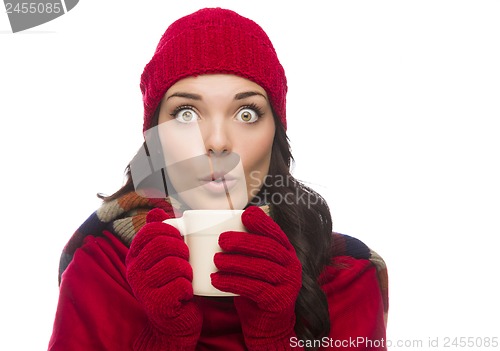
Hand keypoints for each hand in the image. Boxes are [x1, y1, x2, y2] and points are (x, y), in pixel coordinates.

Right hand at [126, 208, 201, 349]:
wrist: (174, 321)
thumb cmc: (172, 283)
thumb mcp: (164, 256)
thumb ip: (159, 233)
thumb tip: (155, 209)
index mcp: (134, 255)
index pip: (151, 230)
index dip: (171, 231)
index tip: (179, 240)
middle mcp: (133, 271)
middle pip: (163, 245)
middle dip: (182, 250)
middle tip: (185, 260)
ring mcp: (143, 289)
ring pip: (175, 265)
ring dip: (187, 271)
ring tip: (184, 278)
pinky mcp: (157, 304)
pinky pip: (181, 285)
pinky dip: (189, 288)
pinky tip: (184, 294)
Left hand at [211, 206, 301, 349]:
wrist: (266, 325)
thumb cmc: (256, 289)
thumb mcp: (255, 266)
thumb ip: (248, 250)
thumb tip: (221, 228)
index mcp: (286, 252)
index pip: (276, 233)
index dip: (262, 222)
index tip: (245, 215)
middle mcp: (292, 265)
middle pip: (269, 248)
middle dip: (244, 241)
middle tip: (222, 240)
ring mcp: (288, 284)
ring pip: (262, 268)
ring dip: (236, 262)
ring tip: (216, 260)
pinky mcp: (279, 301)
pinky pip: (255, 288)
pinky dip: (233, 282)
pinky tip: (217, 280)